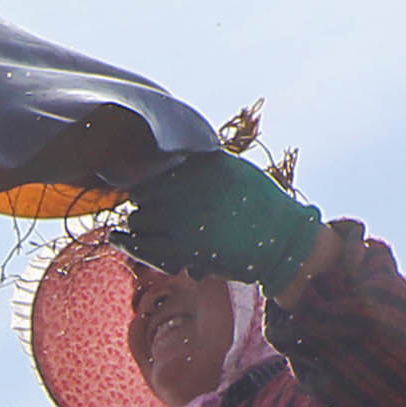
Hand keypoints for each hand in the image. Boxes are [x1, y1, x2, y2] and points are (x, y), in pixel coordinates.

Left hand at [117, 144, 326, 289]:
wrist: (283, 240)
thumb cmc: (261, 205)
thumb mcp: (233, 169)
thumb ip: (201, 162)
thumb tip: (170, 156)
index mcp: (201, 167)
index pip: (152, 170)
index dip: (145, 182)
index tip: (146, 190)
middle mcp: (190, 190)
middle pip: (142, 196)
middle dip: (142, 205)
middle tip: (147, 212)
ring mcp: (187, 220)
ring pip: (139, 222)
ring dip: (138, 226)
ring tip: (143, 229)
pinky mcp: (187, 251)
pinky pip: (145, 248)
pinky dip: (132, 245)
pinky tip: (122, 242)